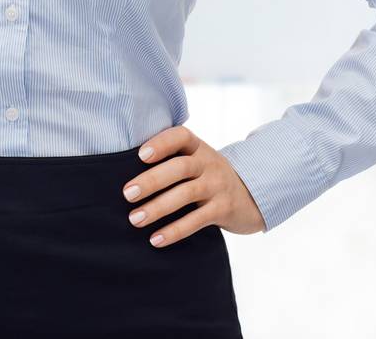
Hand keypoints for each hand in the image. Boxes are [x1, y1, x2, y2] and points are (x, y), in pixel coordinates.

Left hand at [120, 125, 265, 246]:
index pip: (181, 136)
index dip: (161, 143)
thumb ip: (171, 161)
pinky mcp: (223, 209)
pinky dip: (175, 231)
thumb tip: (124, 173)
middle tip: (127, 194)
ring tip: (135, 219)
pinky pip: (197, 220)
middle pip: (181, 167)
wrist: (251, 196)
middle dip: (152, 180)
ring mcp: (218, 186)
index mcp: (199, 148)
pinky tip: (156, 239)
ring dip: (158, 207)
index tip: (140, 155)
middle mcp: (210, 163)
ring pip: (187, 194)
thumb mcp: (197, 161)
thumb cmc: (209, 177)